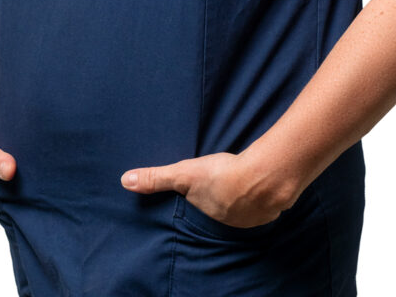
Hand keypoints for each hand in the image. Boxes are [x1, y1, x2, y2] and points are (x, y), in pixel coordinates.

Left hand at [119, 151, 284, 228]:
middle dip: (220, 204)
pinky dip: (260, 197)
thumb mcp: (182, 173)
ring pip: (243, 210)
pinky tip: (260, 185)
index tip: (197, 200)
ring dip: (241, 200)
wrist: (263, 178)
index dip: (199, 206)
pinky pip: (263, 206)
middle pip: (222, 214)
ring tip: (239, 187)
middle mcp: (229, 222)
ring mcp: (251, 218)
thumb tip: (125, 181)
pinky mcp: (271, 209)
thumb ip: (155, 177)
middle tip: (219, 191)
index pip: (200, 215)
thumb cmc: (220, 175)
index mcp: (208, 216)